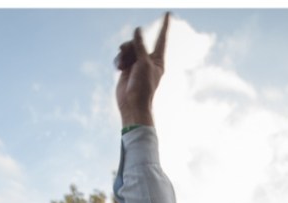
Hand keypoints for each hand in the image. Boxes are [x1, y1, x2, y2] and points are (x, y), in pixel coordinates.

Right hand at [116, 12, 169, 126]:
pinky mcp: (126, 69)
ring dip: (123, 55)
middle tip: (124, 52)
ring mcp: (137, 64)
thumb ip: (140, 45)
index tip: (168, 13)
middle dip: (130, 46)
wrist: (132, 104)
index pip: (162, 39)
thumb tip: (138, 30)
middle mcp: (148, 60)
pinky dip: (118, 61)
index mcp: (158, 59)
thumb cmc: (143, 86)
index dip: (165, 26)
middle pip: (138, 42)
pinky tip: (118, 69)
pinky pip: (121, 57)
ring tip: (122, 66)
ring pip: (127, 49)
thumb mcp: (143, 63)